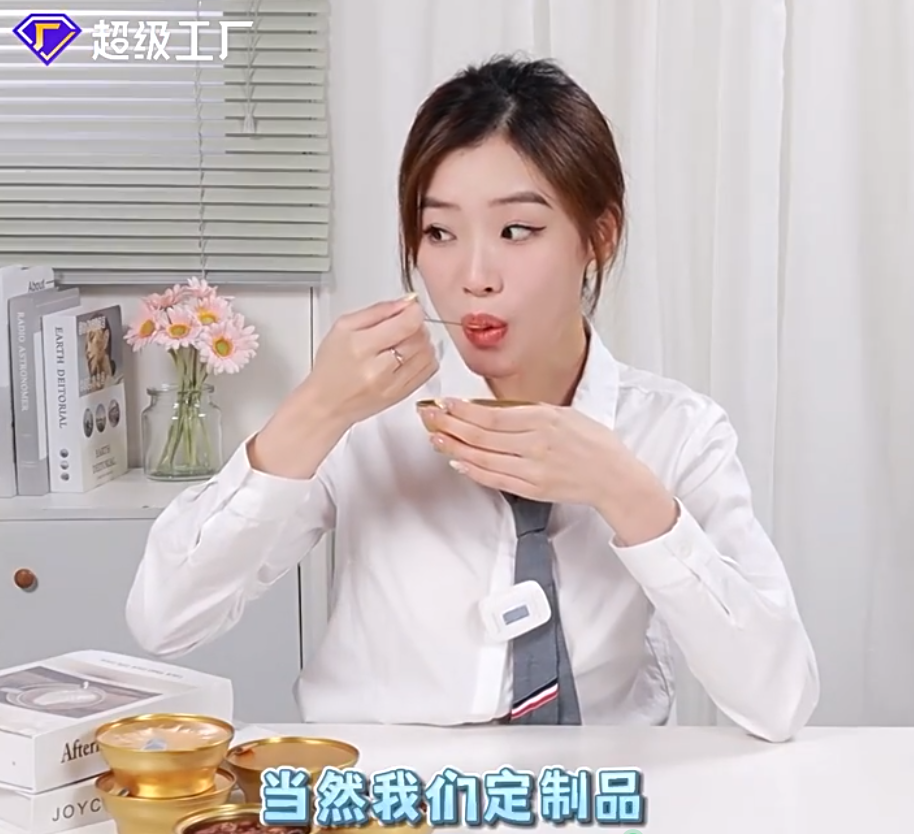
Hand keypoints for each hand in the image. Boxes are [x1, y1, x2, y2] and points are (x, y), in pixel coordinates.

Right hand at [250, 295, 436, 478]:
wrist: (327, 404)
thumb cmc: (332, 366)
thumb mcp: (344, 327)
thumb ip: (378, 311)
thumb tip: (406, 302)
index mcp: (362, 346)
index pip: (407, 324)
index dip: (414, 312)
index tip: (410, 309)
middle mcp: (380, 368)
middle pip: (419, 337)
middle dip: (415, 325)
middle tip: (402, 325)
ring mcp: (394, 384)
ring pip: (427, 352)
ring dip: (421, 341)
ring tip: (403, 341)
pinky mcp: (403, 394)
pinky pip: (429, 370)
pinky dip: (425, 357)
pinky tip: (410, 356)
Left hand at [422, 399, 677, 544]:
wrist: (613, 477)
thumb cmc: (592, 442)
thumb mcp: (563, 413)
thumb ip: (527, 411)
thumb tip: (488, 408)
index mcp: (544, 420)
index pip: (492, 414)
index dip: (463, 410)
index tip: (445, 402)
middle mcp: (535, 445)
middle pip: (481, 435)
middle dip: (449, 425)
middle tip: (429, 417)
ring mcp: (531, 470)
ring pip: (482, 458)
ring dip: (454, 448)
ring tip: (435, 438)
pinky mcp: (530, 489)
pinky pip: (493, 479)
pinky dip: (472, 470)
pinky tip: (456, 461)